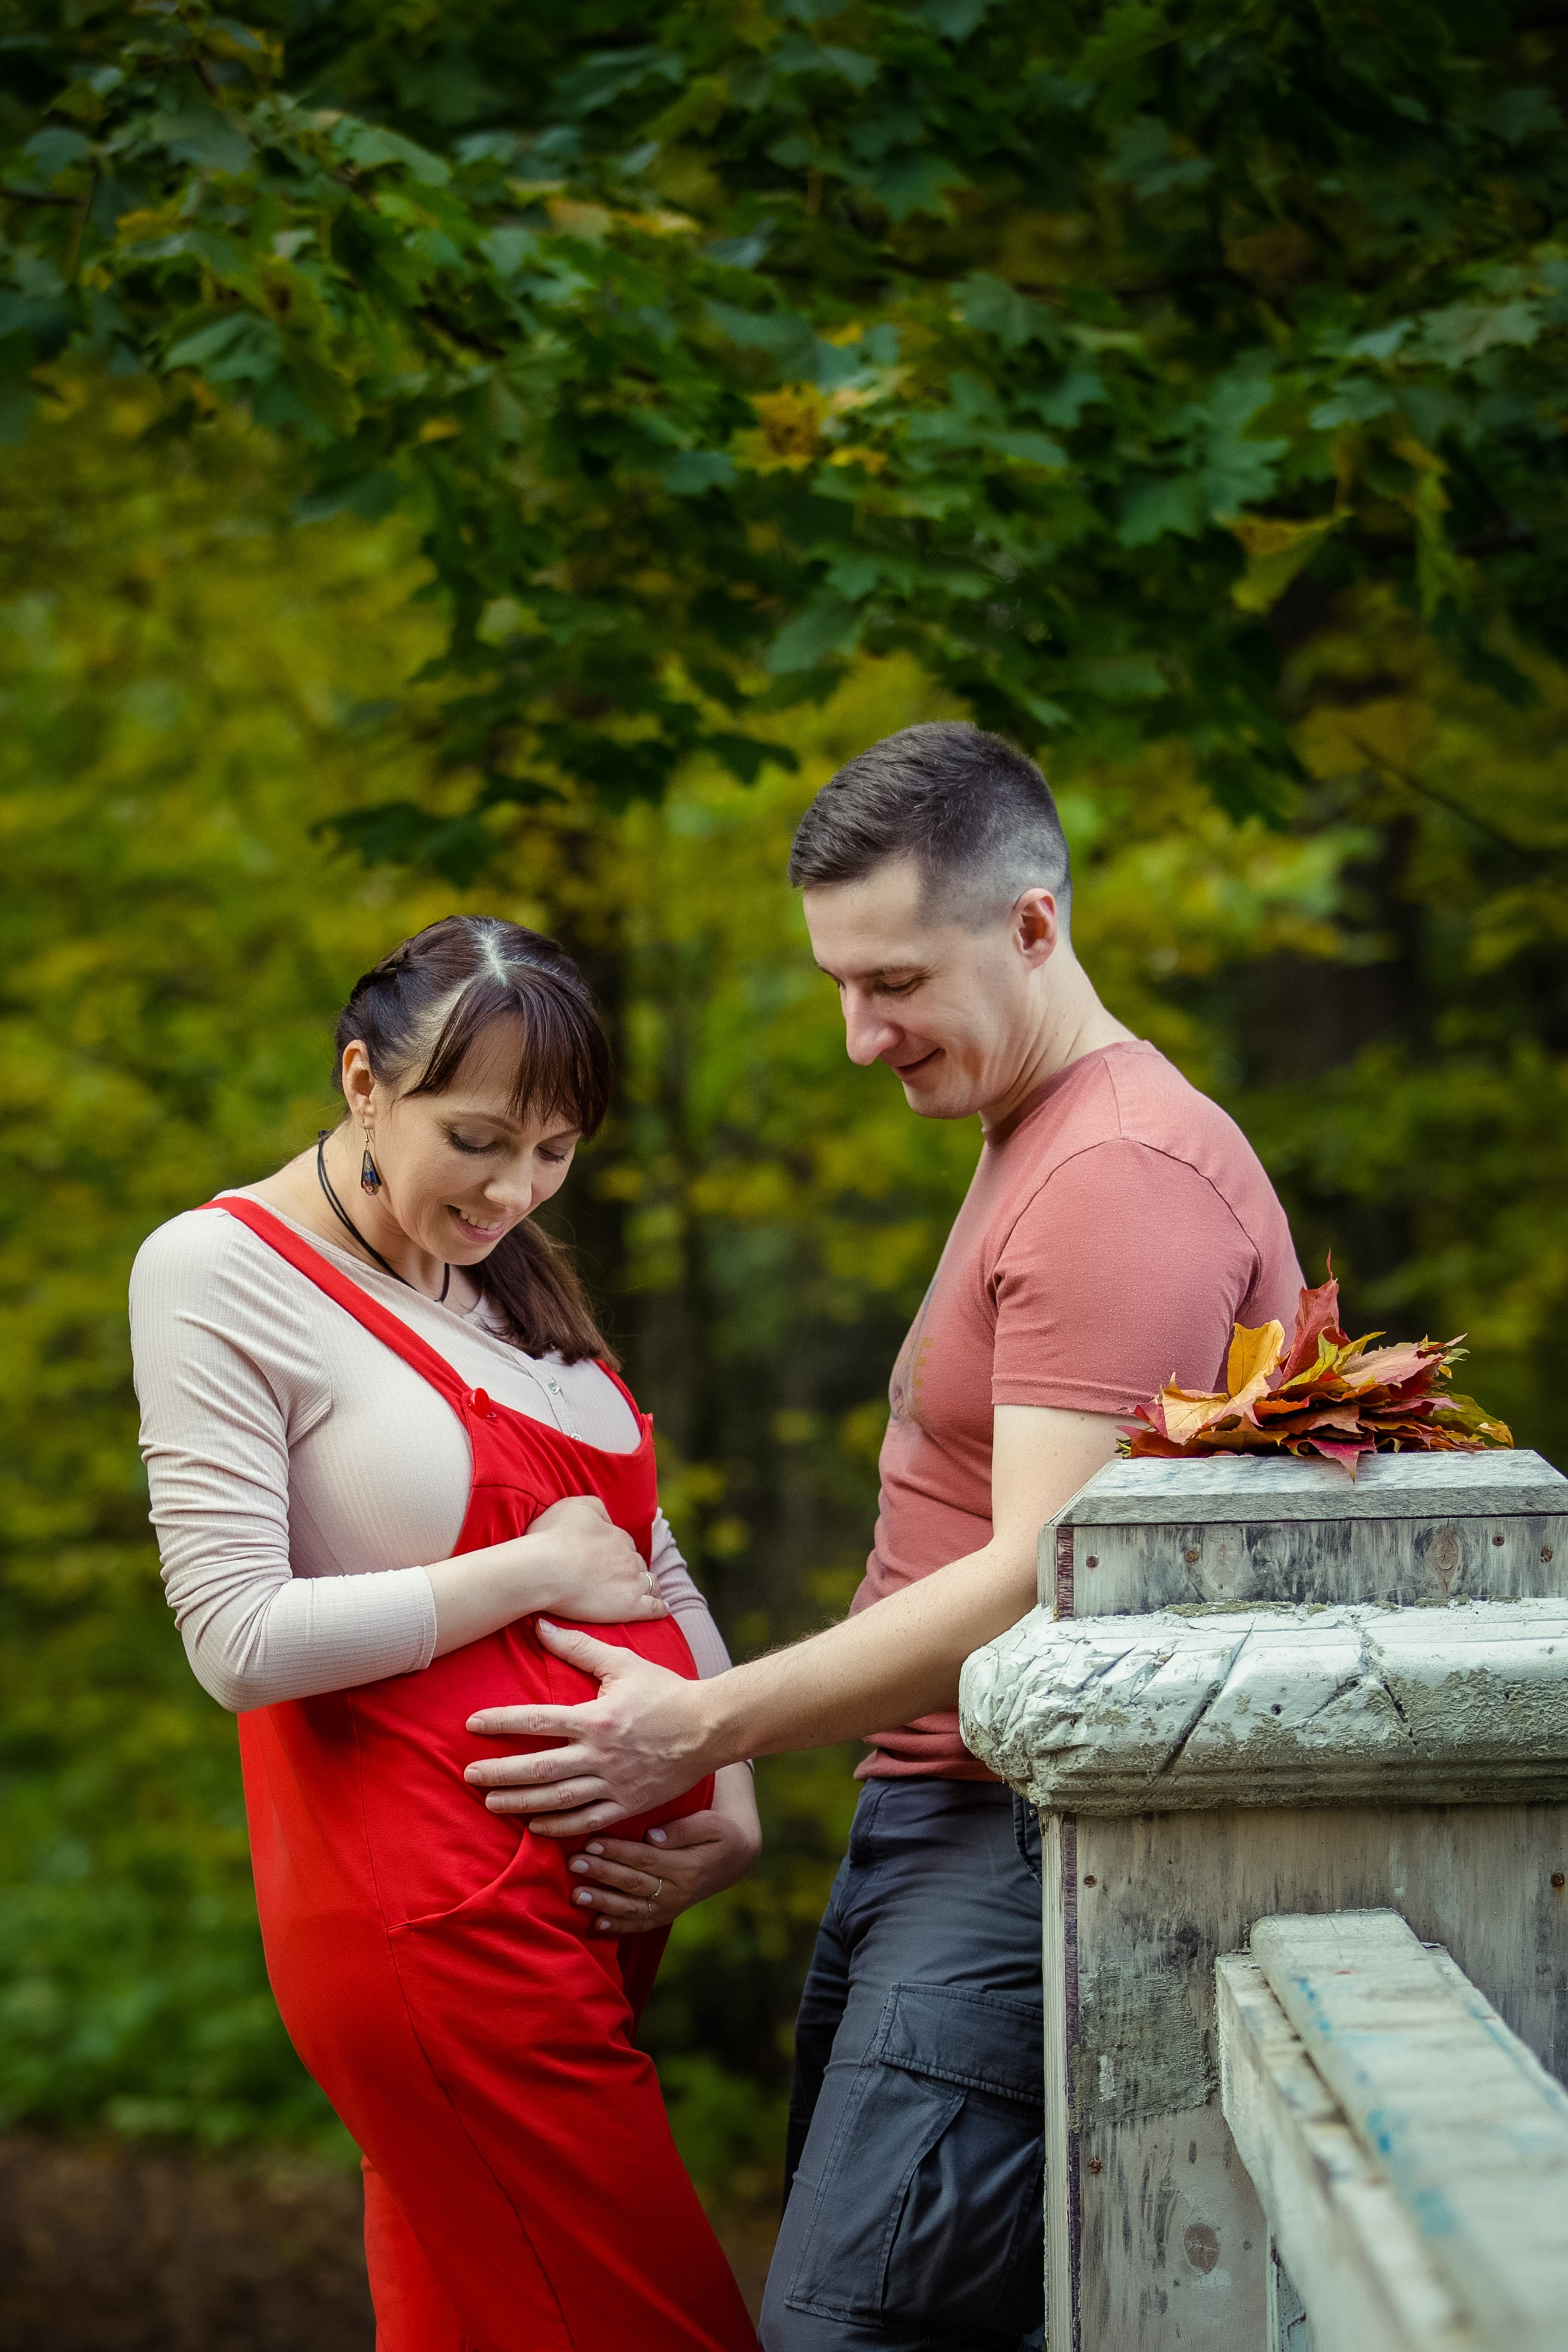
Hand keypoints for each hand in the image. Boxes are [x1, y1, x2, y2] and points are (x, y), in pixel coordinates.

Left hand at [465, 1622, 713, 1834]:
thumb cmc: (665, 1691)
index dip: (500, 1722)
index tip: (472, 1724)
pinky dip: (557, 1827)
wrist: (709, 1728)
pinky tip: (534, 1827)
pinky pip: (585, 1821)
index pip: (536, 1720)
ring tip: (490, 1803)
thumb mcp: (623, 1663)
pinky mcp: (627, 1805)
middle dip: (499, 1773)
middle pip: (537, 1768)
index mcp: (596, 1718)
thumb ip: (579, 1647)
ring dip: (519, 1803)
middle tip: (469, 1775)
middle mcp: (599, 1755)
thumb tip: (540, 1626)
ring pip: (556, 1800)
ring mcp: (613, 1784)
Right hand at [522, 1495, 667, 1625]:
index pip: (624, 1544)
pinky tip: (663, 1609)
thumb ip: (597, 1508)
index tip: (610, 1559)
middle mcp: (628, 1558)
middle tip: (621, 1578)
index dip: (618, 1551)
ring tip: (648, 1592)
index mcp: (616, 1536)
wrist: (543, 1569)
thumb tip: (608, 1520)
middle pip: (637, 1563)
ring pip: (650, 1583)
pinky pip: (654, 1607)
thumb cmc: (552, 1538)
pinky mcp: (630, 1607)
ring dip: (650, 1586)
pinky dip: (660, 1607)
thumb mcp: (575, 1506)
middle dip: (632, 1568)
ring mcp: (631, 1583)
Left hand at [565, 1769, 761, 1936]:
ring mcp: (671, 1907)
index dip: (617, 1851)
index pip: (645, 1858)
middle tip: (574, 1864)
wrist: (735, 1860)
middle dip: (601, 1874)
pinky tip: (597, 1924)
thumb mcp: (711, 1824)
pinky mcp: (666, 1915)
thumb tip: (653, 1835)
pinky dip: (618, 1927)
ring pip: (632, 1908)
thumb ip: (684, 1829)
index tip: (591, 1842)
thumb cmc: (720, 1832)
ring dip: (602, 1902)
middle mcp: (677, 1892)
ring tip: (576, 1895)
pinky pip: (640, 1925)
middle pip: (633, 1883)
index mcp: (687, 1866)